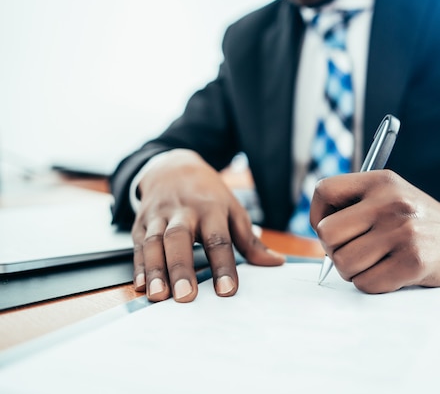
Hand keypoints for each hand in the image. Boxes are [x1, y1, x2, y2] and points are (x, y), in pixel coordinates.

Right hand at [131, 149, 284, 301]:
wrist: (174, 168)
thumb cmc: (209, 195)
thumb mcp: (233, 210)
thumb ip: (250, 241)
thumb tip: (276, 262)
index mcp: (211, 208)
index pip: (218, 238)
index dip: (223, 265)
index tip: (227, 290)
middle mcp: (183, 211)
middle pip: (180, 238)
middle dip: (182, 267)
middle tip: (186, 296)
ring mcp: (159, 216)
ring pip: (154, 241)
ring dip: (156, 269)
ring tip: (158, 295)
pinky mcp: (141, 223)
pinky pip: (138, 245)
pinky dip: (139, 266)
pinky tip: (140, 286)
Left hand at [309, 170, 439, 292]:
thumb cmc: (415, 221)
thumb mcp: (388, 195)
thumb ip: (354, 205)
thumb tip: (319, 232)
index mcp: (380, 181)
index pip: (324, 191)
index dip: (317, 215)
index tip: (331, 228)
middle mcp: (390, 202)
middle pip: (328, 235)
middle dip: (335, 251)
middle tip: (355, 252)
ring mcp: (403, 231)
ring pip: (344, 263)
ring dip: (353, 271)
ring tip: (375, 262)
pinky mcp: (413, 261)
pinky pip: (366, 283)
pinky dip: (372, 284)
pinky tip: (389, 273)